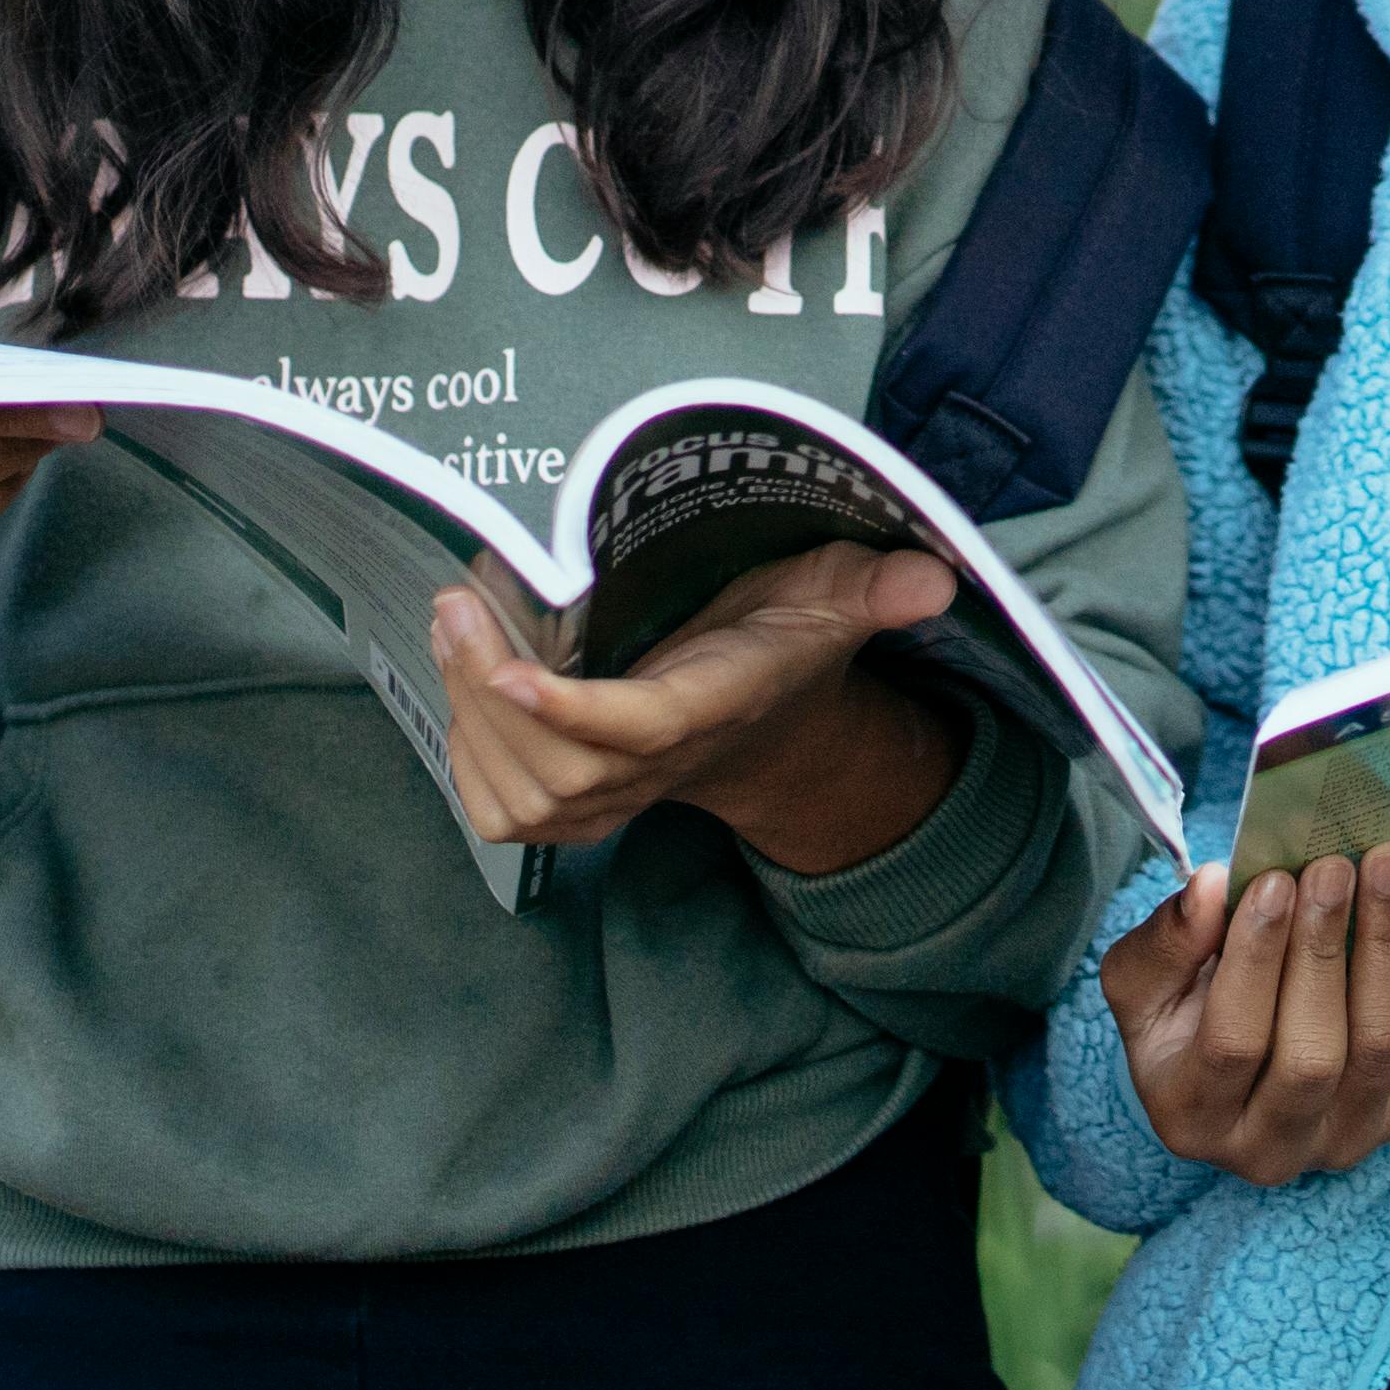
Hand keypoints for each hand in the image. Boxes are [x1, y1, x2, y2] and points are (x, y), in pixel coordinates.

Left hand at [433, 541, 966, 878]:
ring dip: (467, 714)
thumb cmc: (783, 642)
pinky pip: (497, 810)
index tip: (510, 669)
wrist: (766, 731)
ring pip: (518, 795)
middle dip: (490, 692)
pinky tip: (463, 681)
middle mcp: (661, 768)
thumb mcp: (836, 595)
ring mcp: (611, 802)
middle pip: (558, 769)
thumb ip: (878, 587)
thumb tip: (937, 577)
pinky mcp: (569, 812)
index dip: (574, 712)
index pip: (640, 728)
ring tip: (452, 622)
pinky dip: (464, 754)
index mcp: (717, 705)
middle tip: (457, 602)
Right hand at [1104, 845, 1389, 1188]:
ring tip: (1386, 864)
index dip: (1256, 961)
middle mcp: (1268, 1150)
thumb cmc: (1183, 1016)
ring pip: (1380, 1045)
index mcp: (1191, 1119)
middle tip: (1333, 867)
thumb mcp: (1144, 982)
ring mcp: (1344, 1140)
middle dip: (1324, 950)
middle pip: (1312, 1055)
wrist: (1244, 1058)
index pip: (1232, 1044)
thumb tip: (1209, 886)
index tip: (1274, 882)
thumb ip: (1166, 941)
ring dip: (1387, 945)